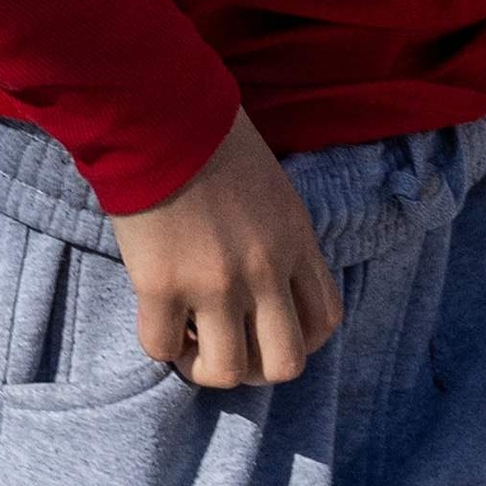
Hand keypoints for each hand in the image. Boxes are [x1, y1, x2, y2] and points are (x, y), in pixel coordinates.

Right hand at [109, 116, 342, 388]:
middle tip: (230, 345)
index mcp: (296, 241)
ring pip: (226, 372)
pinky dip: (162, 345)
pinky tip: (160, 320)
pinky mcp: (161, 284)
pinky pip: (162, 347)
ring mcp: (214, 282)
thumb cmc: (214, 138)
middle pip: (284, 363)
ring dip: (206, 367)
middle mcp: (264, 270)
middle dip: (256, 367)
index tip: (271, 331)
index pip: (325, 321)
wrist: (161, 113)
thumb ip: (279, 239)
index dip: (300, 340)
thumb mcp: (274, 190)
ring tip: (191, 341)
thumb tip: (267, 284)